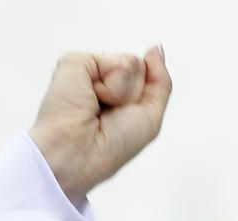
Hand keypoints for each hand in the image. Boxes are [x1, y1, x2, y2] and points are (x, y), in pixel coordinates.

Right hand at [28, 47, 171, 204]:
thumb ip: (160, 81)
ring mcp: (90, 71)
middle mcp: (103, 81)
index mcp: (118, 95)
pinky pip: (117, 62)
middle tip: (112, 114)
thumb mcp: (151, 118)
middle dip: (135, 94)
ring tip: (100, 107)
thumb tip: (156, 49)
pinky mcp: (77, 62)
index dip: (145, 99)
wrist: (79, 153)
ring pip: (132, 63)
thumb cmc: (112, 146)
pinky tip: (91, 98)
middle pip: (141, 69)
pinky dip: (112, 85)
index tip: (125, 119)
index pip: (148, 78)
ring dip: (123, 92)